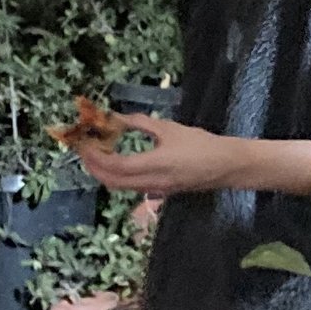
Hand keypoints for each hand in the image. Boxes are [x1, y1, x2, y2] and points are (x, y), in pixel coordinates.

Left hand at [62, 117, 310, 201]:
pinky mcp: (160, 192)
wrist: (227, 166)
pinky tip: (116, 162)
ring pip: (121, 187)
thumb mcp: (170, 129)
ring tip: (96, 155)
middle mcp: (151, 182)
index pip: (114, 166)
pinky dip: (117, 177)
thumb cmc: (201, 144)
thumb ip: (141, 124)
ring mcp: (155, 190)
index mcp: (154, 165)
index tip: (83, 144)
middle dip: (93, 168)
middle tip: (84, 150)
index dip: (95, 157)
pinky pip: (131, 187)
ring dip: (104, 173)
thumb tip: (117, 118)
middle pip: (112, 182)